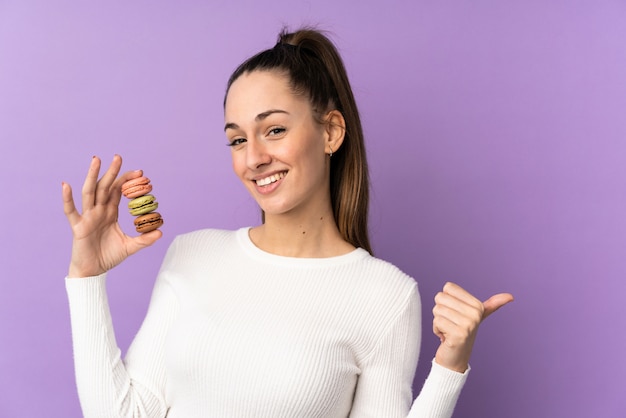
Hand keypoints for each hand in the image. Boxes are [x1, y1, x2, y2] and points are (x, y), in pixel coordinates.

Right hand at [62, 155, 161, 277]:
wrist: (93, 271)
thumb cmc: (109, 257)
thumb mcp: (130, 247)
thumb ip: (144, 240)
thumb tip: (160, 232)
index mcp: (110, 213)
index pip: (118, 191)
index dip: (127, 181)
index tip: (140, 173)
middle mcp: (98, 211)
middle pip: (105, 187)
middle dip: (112, 172)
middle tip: (119, 156)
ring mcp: (87, 217)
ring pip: (89, 192)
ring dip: (92, 175)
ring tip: (96, 160)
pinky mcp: (77, 227)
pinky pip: (70, 211)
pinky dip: (67, 198)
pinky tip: (66, 185)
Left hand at [432, 282, 513, 372]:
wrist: (456, 359)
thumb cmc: (462, 333)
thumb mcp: (476, 317)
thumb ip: (491, 305)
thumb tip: (510, 297)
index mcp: (478, 306)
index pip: (448, 288)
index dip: (446, 301)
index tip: (455, 314)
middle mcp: (475, 314)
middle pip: (440, 297)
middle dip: (440, 311)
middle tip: (450, 324)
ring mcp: (468, 325)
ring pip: (437, 310)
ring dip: (438, 322)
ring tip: (449, 331)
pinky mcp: (459, 334)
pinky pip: (436, 322)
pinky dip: (436, 330)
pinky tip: (445, 338)